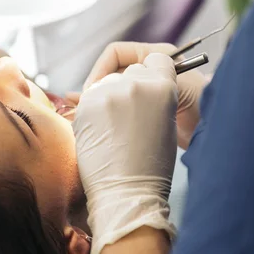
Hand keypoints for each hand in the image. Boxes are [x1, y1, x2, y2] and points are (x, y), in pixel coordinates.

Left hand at [73, 53, 177, 253]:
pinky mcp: (87, 104)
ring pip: (108, 80)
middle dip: (130, 86)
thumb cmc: (152, 163)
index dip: (153, 72)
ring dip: (110, 95)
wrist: (128, 193)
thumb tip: (137, 81)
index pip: (158, 60)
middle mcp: (137, 83)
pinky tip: (102, 130)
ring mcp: (110, 92)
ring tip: (115, 126)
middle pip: (132, 70)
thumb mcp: (167, 122)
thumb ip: (155, 94)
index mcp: (162, 86)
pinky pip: (90, 95)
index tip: (147, 85)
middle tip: (130, 113)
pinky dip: (93, 108)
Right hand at [83, 42, 208, 149]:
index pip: (115, 53)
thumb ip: (142, 78)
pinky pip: (118, 106)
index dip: (101, 69)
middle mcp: (147, 69)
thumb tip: (112, 78)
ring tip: (80, 112)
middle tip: (84, 106)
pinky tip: (92, 119)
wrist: (215, 131)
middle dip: (96, 87)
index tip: (92, 90)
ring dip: (97, 100)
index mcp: (153, 54)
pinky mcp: (142, 109)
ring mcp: (144, 89)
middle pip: (111, 72)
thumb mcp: (168, 83)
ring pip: (112, 90)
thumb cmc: (199, 101)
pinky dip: (106, 111)